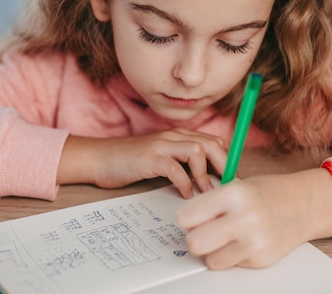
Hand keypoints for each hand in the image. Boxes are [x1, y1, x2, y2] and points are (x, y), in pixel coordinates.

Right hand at [58, 128, 226, 197]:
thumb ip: (183, 164)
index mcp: (179, 136)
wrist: (98, 158)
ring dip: (206, 173)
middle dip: (225, 165)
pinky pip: (174, 168)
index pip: (214, 141)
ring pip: (197, 150)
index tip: (232, 180)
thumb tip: (209, 181)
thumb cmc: (130, 162)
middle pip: (212, 143)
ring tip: (207, 191)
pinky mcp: (149, 158)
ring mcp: (161, 145)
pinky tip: (185, 195)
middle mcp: (173, 136)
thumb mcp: (162, 159)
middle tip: (228, 186)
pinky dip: (184, 182)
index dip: (228, 159)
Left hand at [177, 168, 331, 269]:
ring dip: (213, 251)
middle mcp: (245, 218)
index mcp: (235, 193)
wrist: (304, 205)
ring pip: (210, 260)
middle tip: (204, 231)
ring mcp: (255, 242)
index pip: (187, 216)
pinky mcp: (261, 259)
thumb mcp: (237, 185)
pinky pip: (230, 265)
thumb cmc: (267, 193)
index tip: (192, 216)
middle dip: (195, 238)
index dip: (187, 218)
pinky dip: (232, 256)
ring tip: (226, 237)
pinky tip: (245, 241)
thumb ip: (210, 202)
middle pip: (195, 243)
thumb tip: (182, 222)